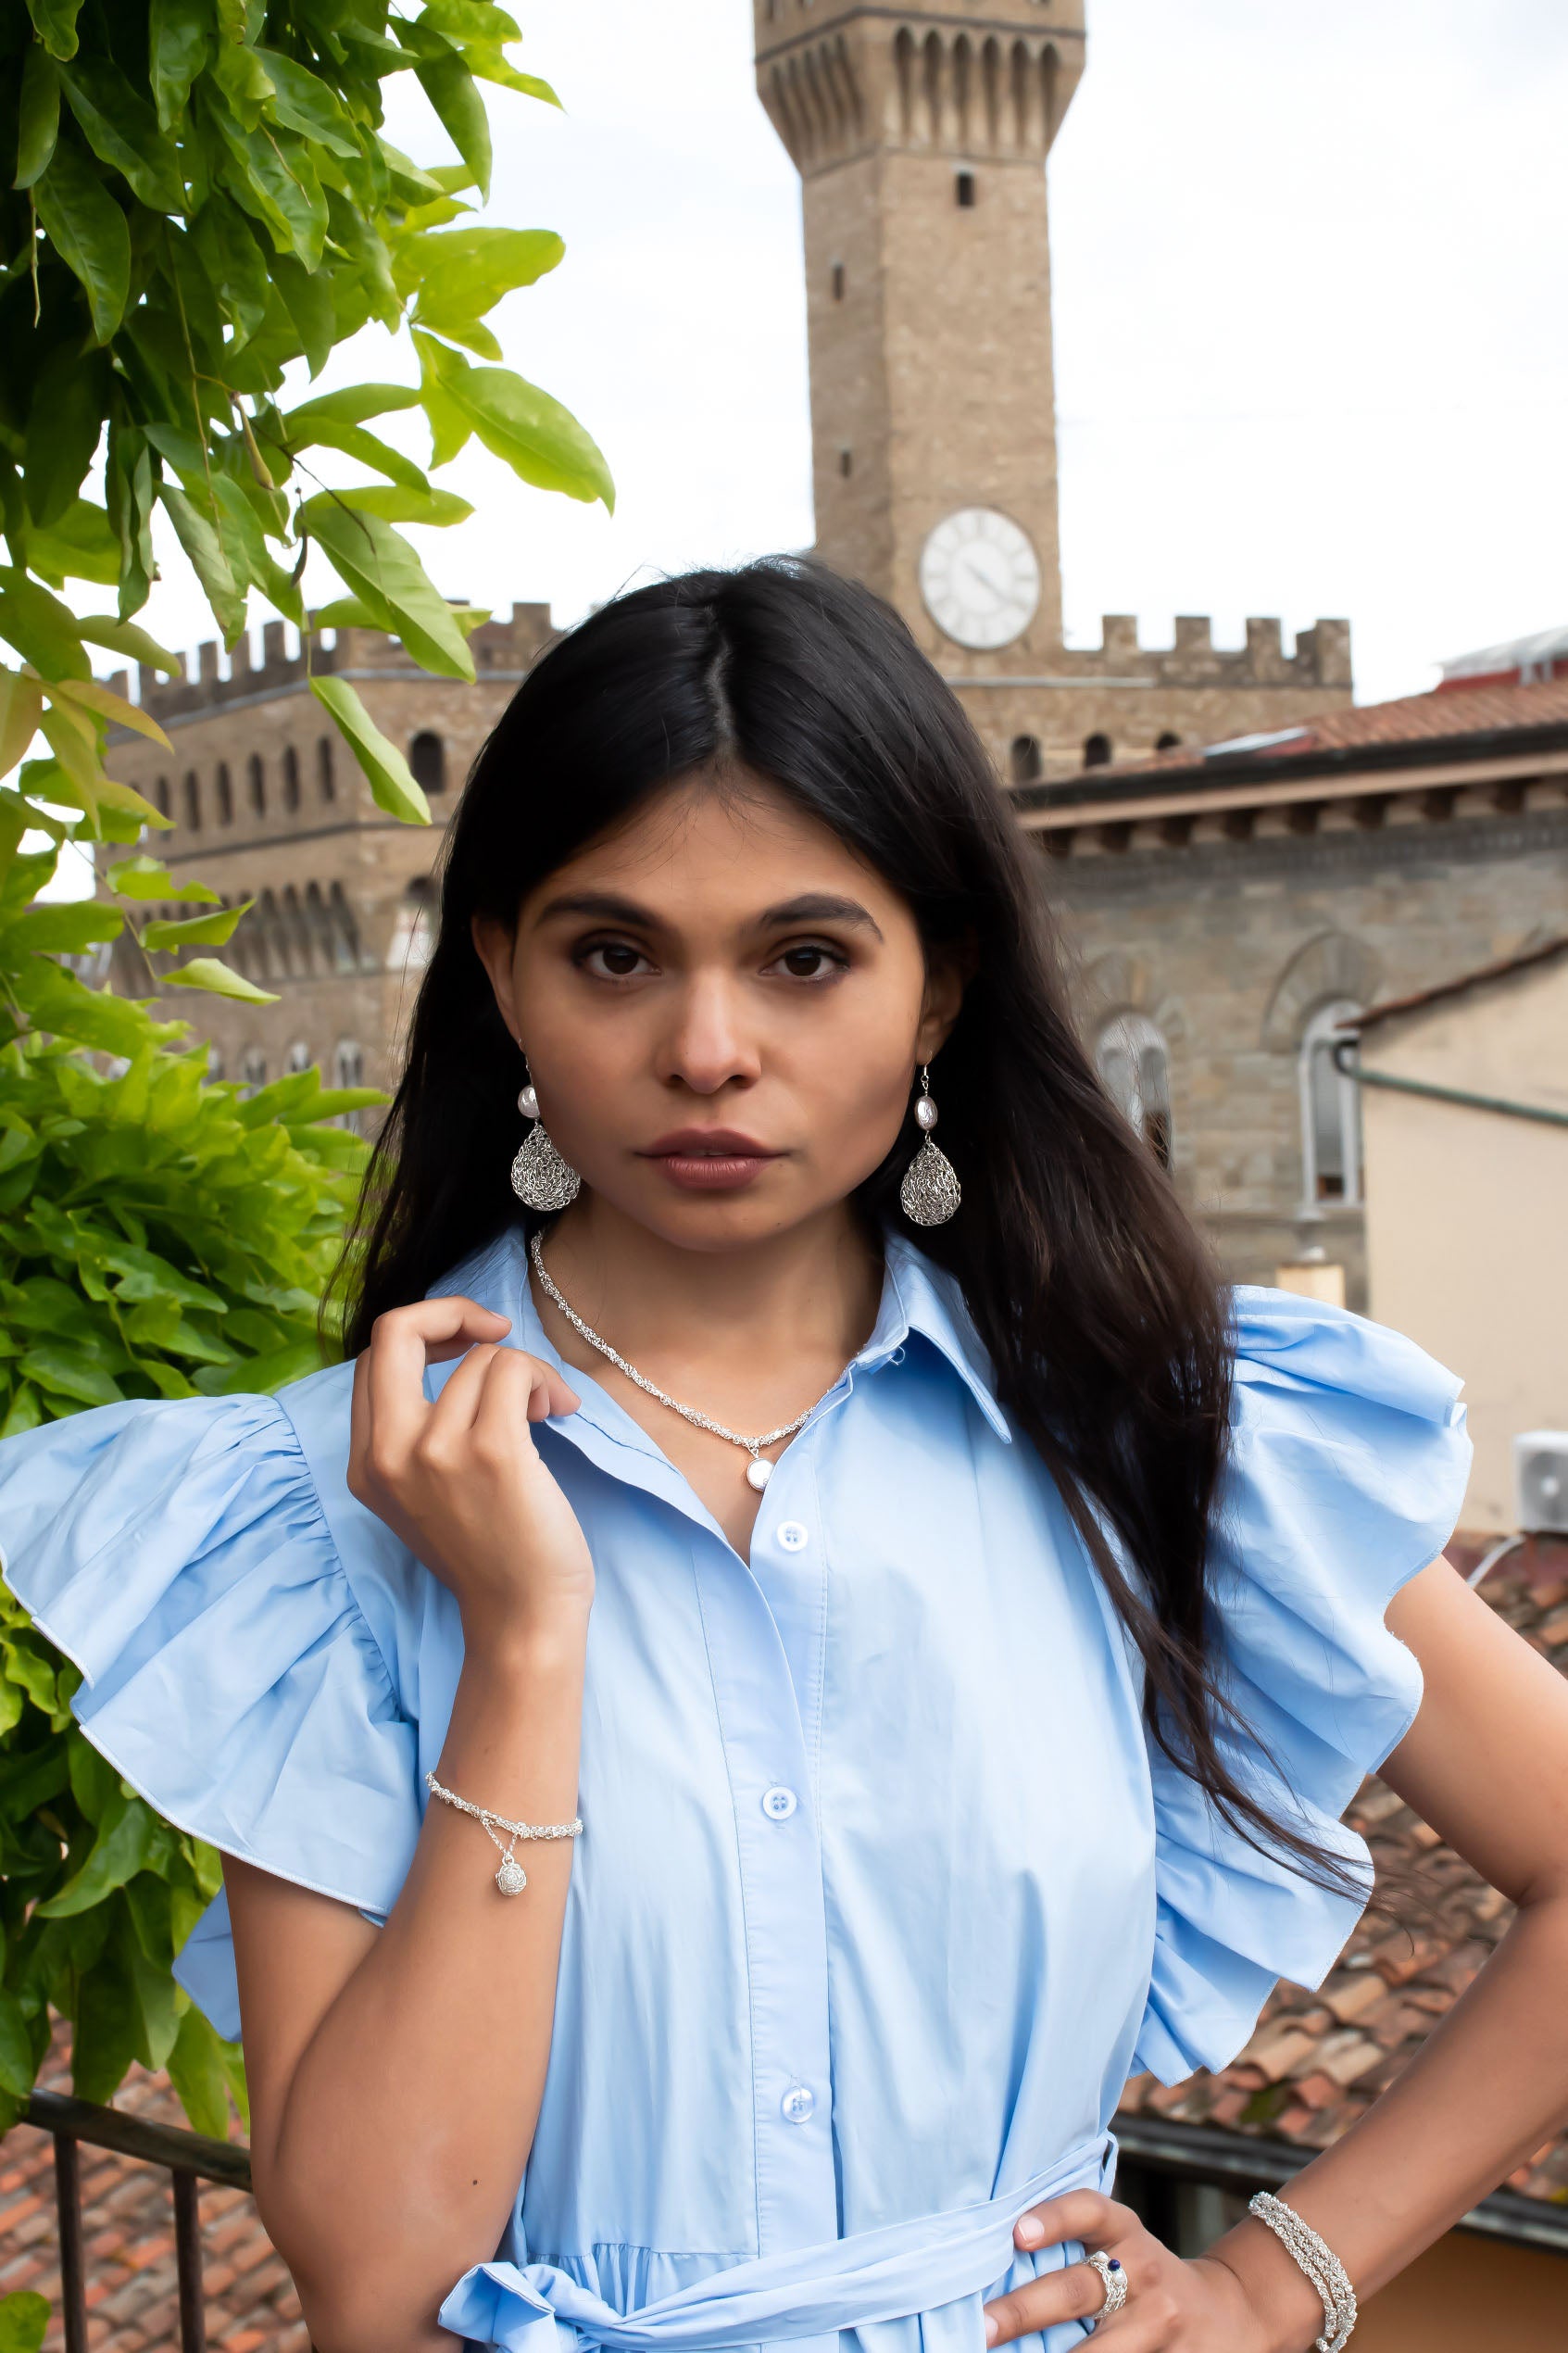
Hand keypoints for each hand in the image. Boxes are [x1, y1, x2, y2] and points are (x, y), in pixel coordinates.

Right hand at [348, 1295, 593, 1641]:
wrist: (521, 1618)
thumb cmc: (490, 1552)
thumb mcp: (423, 1493)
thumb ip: (415, 1432)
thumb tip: (459, 1351)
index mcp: (366, 1464)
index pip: (374, 1356)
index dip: (426, 1334)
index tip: (471, 1348)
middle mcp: (389, 1454)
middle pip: (395, 1329)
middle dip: (452, 1310)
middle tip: (496, 1332)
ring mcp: (436, 1452)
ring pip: (482, 1357)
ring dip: (527, 1371)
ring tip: (546, 1410)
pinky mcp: (491, 1452)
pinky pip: (513, 1370)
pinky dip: (544, 1380)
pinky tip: (559, 1410)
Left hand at [982, 2191, 1274, 2350]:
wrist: (1224, 2315)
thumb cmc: (1141, 2277)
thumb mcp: (1120, 2246)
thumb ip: (1073, 2247)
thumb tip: (988, 2265)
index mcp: (1124, 2231)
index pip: (1088, 2210)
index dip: (1054, 2217)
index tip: (1017, 2234)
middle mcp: (1143, 2273)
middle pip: (1078, 2291)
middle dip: (1024, 2311)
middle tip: (981, 2326)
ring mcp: (1157, 2323)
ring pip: (1097, 2349)